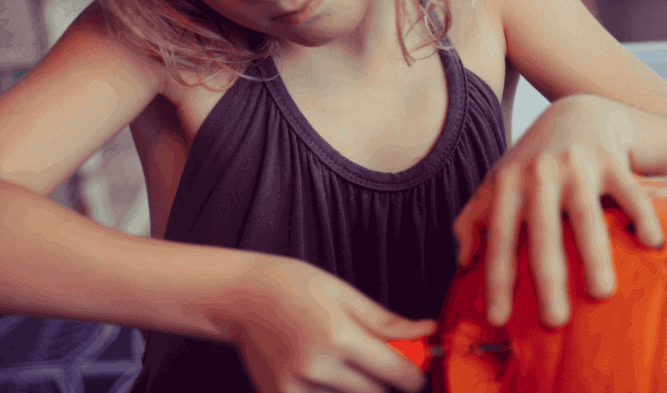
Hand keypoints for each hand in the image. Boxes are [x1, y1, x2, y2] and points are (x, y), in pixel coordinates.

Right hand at [226, 256, 435, 392]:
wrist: (239, 297)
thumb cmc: (292, 285)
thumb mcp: (344, 293)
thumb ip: (387, 321)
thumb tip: (427, 332)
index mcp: (339, 335)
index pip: (398, 374)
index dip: (415, 376)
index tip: (416, 371)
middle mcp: (318, 366)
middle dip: (385, 382)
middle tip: (374, 361)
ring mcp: (296, 387)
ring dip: (357, 389)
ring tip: (342, 363)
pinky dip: (329, 392)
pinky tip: (322, 374)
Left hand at [452, 95, 665, 328]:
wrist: (577, 111)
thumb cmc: (534, 159)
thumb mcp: (499, 181)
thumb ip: (475, 218)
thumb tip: (461, 261)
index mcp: (508, 184)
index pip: (500, 239)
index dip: (496, 279)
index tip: (497, 320)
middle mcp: (539, 173)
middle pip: (543, 233)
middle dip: (546, 278)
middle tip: (553, 321)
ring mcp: (576, 164)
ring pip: (584, 215)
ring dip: (593, 254)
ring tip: (601, 293)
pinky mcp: (611, 158)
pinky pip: (630, 191)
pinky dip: (641, 215)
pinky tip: (652, 244)